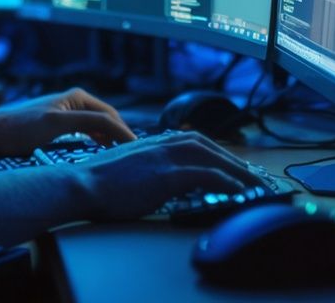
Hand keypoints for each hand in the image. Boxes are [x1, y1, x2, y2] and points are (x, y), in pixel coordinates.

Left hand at [0, 87, 135, 154]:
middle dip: (120, 140)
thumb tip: (119, 129)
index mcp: (78, 97)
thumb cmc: (19, 128)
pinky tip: (98, 159)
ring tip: (120, 163)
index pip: (112, 117)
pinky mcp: (58, 129)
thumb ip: (89, 123)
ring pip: (98, 132)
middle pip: (108, 124)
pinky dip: (95, 148)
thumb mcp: (57, 124)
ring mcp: (67, 115)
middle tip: (134, 162)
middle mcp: (75, 103)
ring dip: (109, 145)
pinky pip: (86, 138)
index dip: (126, 136)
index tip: (139, 156)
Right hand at [73, 131, 266, 220]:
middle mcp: (161, 144)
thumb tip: (155, 180)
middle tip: (252, 176)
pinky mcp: (166, 174)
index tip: (229, 165)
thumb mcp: (125, 169)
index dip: (215, 152)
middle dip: (232, 160)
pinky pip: (207, 176)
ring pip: (212, 157)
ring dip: (237, 171)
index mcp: (151, 142)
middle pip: (207, 145)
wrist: (79, 185)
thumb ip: (143, 167)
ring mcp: (164, 157)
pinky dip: (228, 183)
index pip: (192, 140)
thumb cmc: (95, 184)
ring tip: (255, 186)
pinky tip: (239, 193)